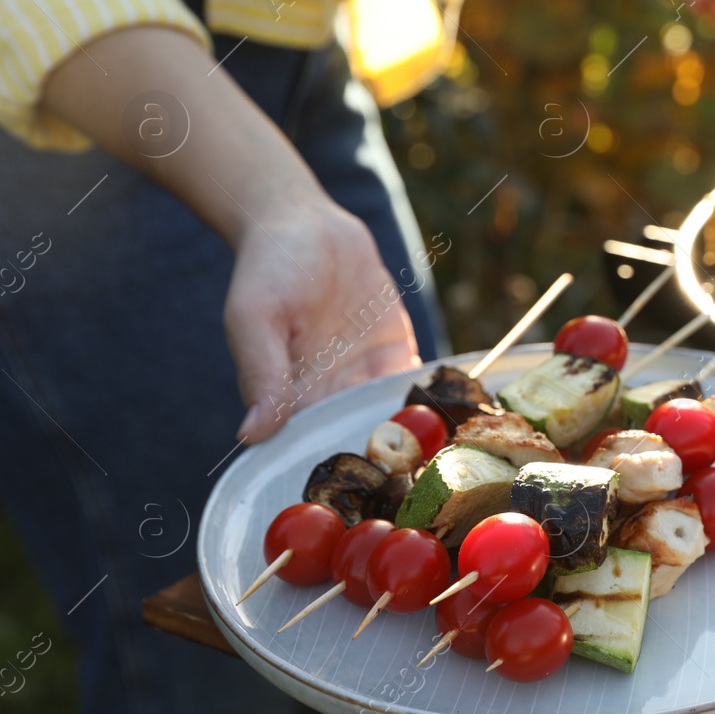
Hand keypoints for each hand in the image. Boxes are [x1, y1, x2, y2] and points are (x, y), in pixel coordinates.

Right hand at [41, 26, 421, 444]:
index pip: (315, 446)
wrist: (305, 225)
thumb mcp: (255, 316)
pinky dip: (438, 400)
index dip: (342, 464)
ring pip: (394, 419)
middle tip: (420, 481)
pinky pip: (418, 384)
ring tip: (449, 458)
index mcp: (291, 399)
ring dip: (420, 437)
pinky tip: (462, 415)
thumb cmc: (267, 268)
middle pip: (361, 439)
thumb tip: (252, 434)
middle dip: (390, 462)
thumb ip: (262, 372)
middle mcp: (329, 396)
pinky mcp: (395, 353)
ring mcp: (365, 377)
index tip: (370, 489)